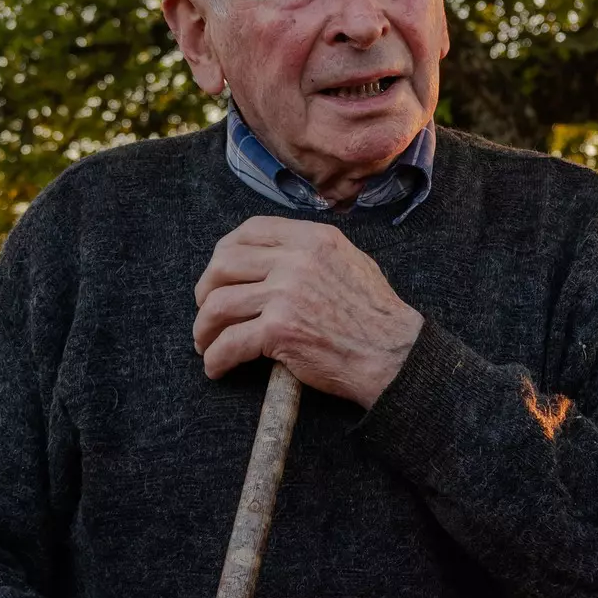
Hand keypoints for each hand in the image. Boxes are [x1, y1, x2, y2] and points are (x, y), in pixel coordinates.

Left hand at [194, 216, 422, 406]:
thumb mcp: (350, 261)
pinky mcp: (279, 330)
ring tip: (206, 343)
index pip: (251, 230)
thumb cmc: (376, 316)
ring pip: (219, 305)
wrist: (393, 354)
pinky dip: (216, 358)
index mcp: (312, 239)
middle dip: (206, 290)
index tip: (218, 273)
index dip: (224, 251)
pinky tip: (216, 367)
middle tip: (208, 312)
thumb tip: (277, 256)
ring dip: (204, 328)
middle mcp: (296, 260)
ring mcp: (285, 294)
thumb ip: (312, 252)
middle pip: (223, 264)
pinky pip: (230, 343)